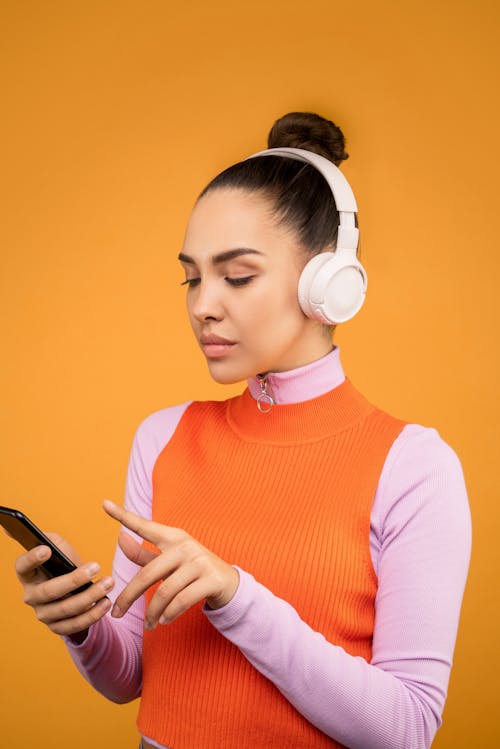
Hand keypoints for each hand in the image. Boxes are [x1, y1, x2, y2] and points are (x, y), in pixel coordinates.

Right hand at [15, 533, 113, 639]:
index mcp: (27, 573)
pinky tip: (105, 602)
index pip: (22, 565)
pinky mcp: (57, 627)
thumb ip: (49, 539)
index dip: (32, 558)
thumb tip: (24, 531)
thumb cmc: (63, 562)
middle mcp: (31, 595)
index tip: (47, 550)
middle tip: (96, 567)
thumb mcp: (57, 546)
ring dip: (90, 597)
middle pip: (49, 591)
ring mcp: (43, 613)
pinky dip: (92, 615)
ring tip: (108, 583)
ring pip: (65, 609)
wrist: (73, 588)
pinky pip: (75, 625)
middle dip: (74, 580)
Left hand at [102, 499, 239, 628]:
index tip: (104, 504)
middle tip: (116, 613)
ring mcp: (199, 562)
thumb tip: (120, 538)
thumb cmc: (191, 570)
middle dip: (128, 596)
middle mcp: (185, 546)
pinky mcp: (211, 579)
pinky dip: (169, 614)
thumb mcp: (168, 561)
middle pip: (147, 573)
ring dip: (152, 613)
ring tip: (149, 624)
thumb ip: (143, 553)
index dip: (124, 516)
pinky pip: (182, 600)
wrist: (228, 583)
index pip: (145, 526)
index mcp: (173, 537)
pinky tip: (164, 621)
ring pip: (164, 592)